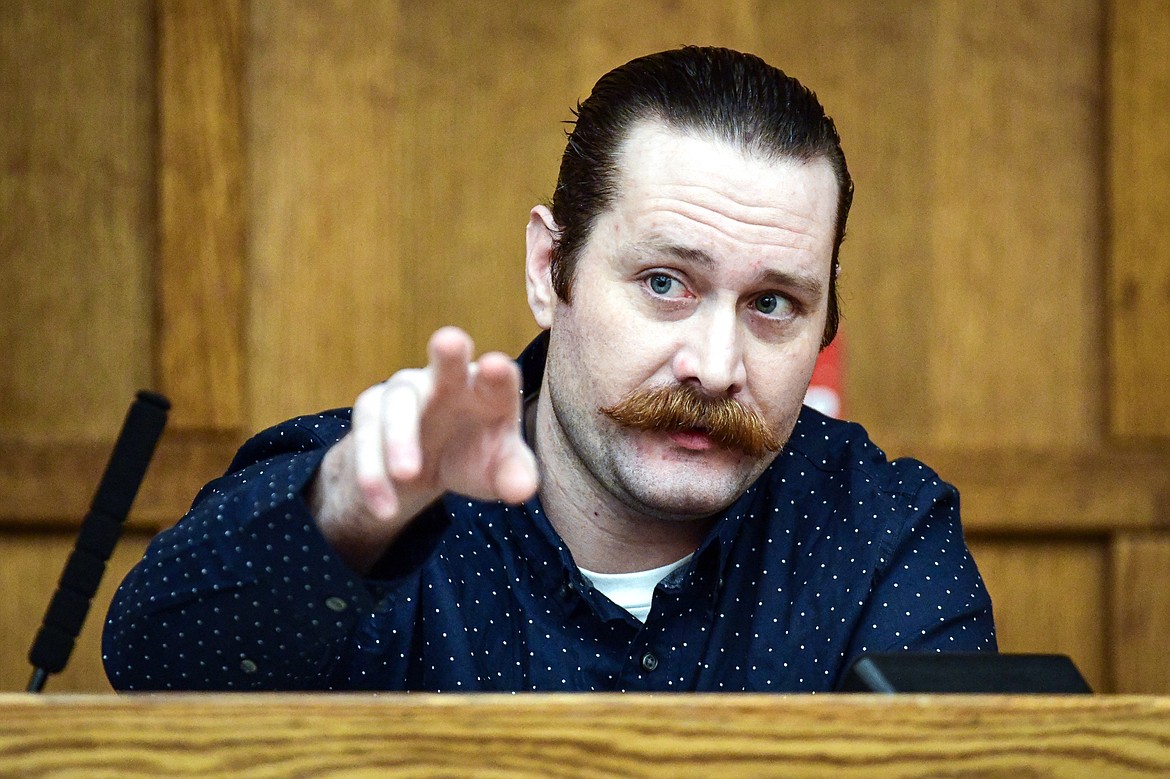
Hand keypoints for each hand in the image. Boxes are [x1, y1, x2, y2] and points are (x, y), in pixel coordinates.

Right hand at [310, 327, 538, 571]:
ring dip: (399, 437)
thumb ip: (513, 478)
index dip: (498, 373)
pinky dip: (373, 473)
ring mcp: (406, 391)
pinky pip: (366, 438)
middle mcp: (447, 381)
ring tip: (408, 475)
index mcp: (488, 392)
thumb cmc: (473, 457)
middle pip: (447, 360)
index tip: (496, 367)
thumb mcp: (496, 474)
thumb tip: (522, 491)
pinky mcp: (371, 409)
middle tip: (449, 342)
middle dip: (449, 351)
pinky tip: (384, 507)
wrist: (420, 469)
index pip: (498, 378)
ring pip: (398, 403)